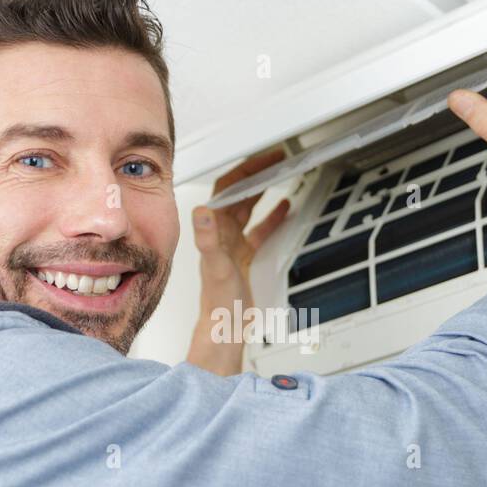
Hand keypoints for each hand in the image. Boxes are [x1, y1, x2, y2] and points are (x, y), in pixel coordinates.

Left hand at [186, 148, 289, 375]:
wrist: (225, 328)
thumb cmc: (218, 303)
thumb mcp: (217, 267)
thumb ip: (208, 239)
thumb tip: (202, 212)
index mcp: (215, 230)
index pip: (228, 188)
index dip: (245, 169)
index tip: (263, 157)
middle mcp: (222, 233)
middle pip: (240, 193)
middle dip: (257, 173)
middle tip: (275, 158)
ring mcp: (234, 244)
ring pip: (250, 208)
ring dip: (263, 190)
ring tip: (279, 174)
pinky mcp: (245, 257)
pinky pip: (260, 229)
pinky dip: (272, 216)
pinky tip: (283, 208)